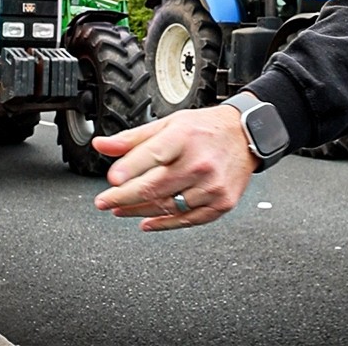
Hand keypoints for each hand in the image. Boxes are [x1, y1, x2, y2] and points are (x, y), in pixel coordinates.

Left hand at [93, 106, 257, 231]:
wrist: (245, 136)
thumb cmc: (204, 129)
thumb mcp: (168, 125)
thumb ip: (132, 139)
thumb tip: (101, 146)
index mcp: (184, 137)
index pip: (152, 154)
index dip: (129, 169)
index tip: (111, 180)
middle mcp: (200, 162)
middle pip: (155, 187)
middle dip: (123, 197)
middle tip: (104, 202)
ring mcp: (212, 186)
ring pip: (167, 206)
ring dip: (139, 211)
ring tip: (120, 209)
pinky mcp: (221, 203)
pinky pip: (187, 220)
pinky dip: (164, 224)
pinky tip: (146, 222)